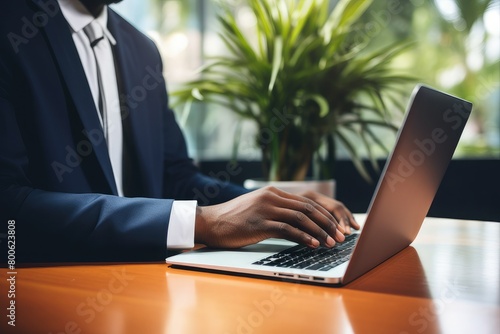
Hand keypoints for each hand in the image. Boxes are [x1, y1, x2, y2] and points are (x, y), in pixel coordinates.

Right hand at [194, 186, 347, 248]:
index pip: (307, 201)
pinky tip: (313, 245)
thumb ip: (276, 209)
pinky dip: (304, 237)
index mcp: (273, 192)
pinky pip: (287, 229)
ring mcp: (265, 209)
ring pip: (301, 218)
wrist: (211, 222)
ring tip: (331, 243)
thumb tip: (299, 221)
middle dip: (328, 223)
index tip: (337, 227)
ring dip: (319, 231)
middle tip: (340, 236)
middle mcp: (272, 197)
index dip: (325, 215)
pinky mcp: (260, 223)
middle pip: (308, 208)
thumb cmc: (234, 219)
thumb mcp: (258, 208)